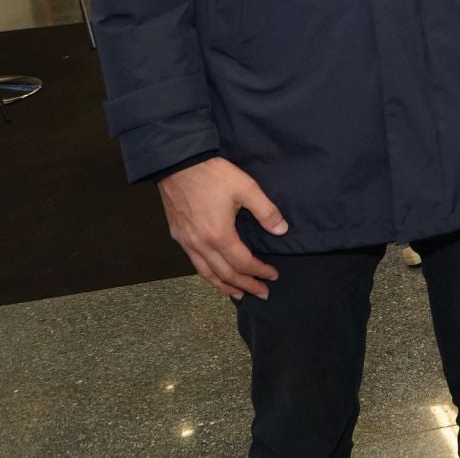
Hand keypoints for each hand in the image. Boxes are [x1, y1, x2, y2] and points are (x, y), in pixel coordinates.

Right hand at [157, 157, 286, 299]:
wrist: (177, 163)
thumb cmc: (213, 175)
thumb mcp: (246, 188)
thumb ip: (266, 211)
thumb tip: (282, 230)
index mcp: (219, 235)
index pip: (243, 263)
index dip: (259, 272)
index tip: (273, 276)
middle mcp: (200, 245)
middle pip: (224, 274)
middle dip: (245, 285)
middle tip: (261, 293)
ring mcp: (186, 242)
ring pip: (206, 273)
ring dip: (224, 286)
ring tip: (238, 295)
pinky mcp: (178, 236)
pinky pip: (194, 263)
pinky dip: (207, 275)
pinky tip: (214, 275)